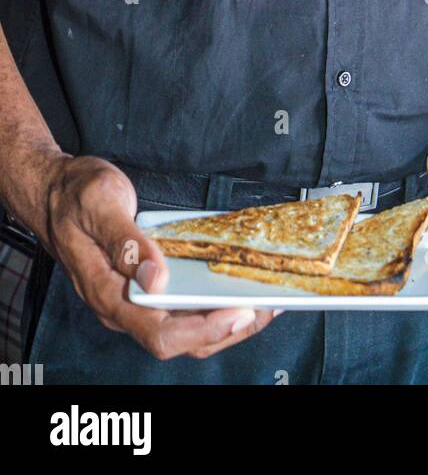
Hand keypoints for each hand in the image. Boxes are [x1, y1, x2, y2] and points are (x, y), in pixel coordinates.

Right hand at [35, 153, 276, 359]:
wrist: (55, 191)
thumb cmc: (75, 196)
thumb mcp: (100, 204)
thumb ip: (125, 241)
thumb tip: (154, 277)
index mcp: (107, 293)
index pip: (158, 332)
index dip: (202, 330)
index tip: (238, 313)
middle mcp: (121, 306)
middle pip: (179, 340)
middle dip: (228, 329)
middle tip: (268, 306)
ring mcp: (133, 299)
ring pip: (184, 328)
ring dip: (226, 320)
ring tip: (266, 300)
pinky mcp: (145, 288)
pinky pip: (182, 308)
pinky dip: (213, 303)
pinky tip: (239, 286)